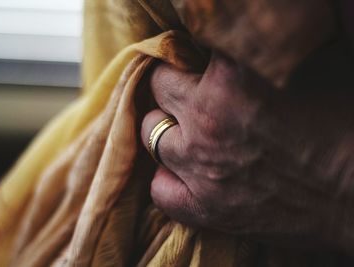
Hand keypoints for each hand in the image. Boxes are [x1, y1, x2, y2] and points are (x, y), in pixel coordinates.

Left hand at [141, 51, 353, 252]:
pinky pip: (159, 189)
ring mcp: (200, 170)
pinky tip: (184, 172)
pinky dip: (168, 178)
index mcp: (230, 80)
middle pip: (159, 88)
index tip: (200, 63)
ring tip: (190, 131)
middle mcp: (206, 123)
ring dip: (167, 128)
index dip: (190, 55)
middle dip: (174, 85)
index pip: (179, 51)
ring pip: (151, 134)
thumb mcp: (300, 68)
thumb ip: (249, 54)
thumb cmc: (341, 123)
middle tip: (195, 92)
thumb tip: (222, 45)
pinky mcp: (206, 210)